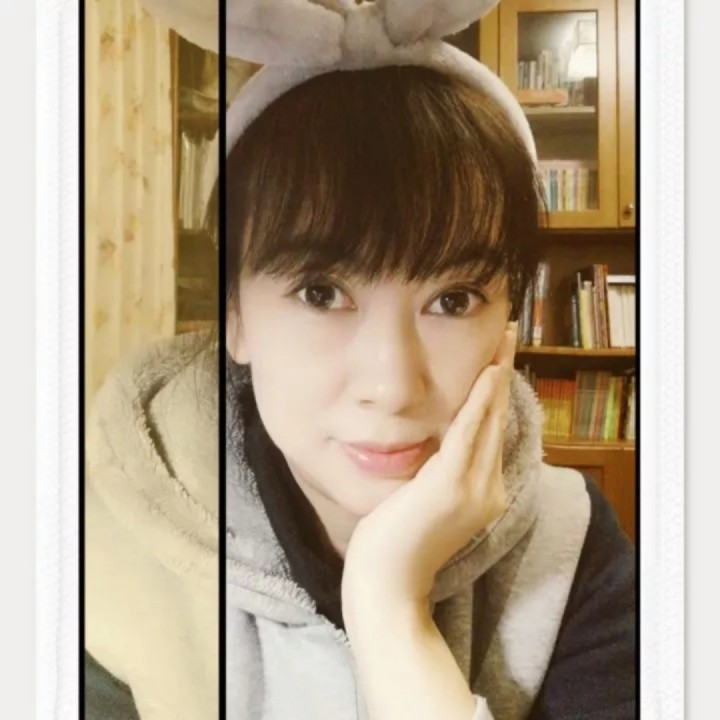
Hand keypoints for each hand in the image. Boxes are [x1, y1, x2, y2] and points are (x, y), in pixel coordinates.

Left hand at [342, 323, 516, 613]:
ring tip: (502, 341)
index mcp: (484, 492)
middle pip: (497, 419)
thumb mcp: (423, 499)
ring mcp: (474, 489)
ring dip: (495, 376)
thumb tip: (434, 439)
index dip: (497, 392)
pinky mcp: (450, 486)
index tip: (498, 358)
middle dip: (502, 372)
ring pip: (488, 420)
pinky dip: (480, 400)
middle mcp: (488, 489)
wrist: (386, 583)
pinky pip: (468, 432)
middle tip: (506, 335)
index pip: (491, 431)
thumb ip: (438, 470)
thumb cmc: (395, 542)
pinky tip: (489, 372)